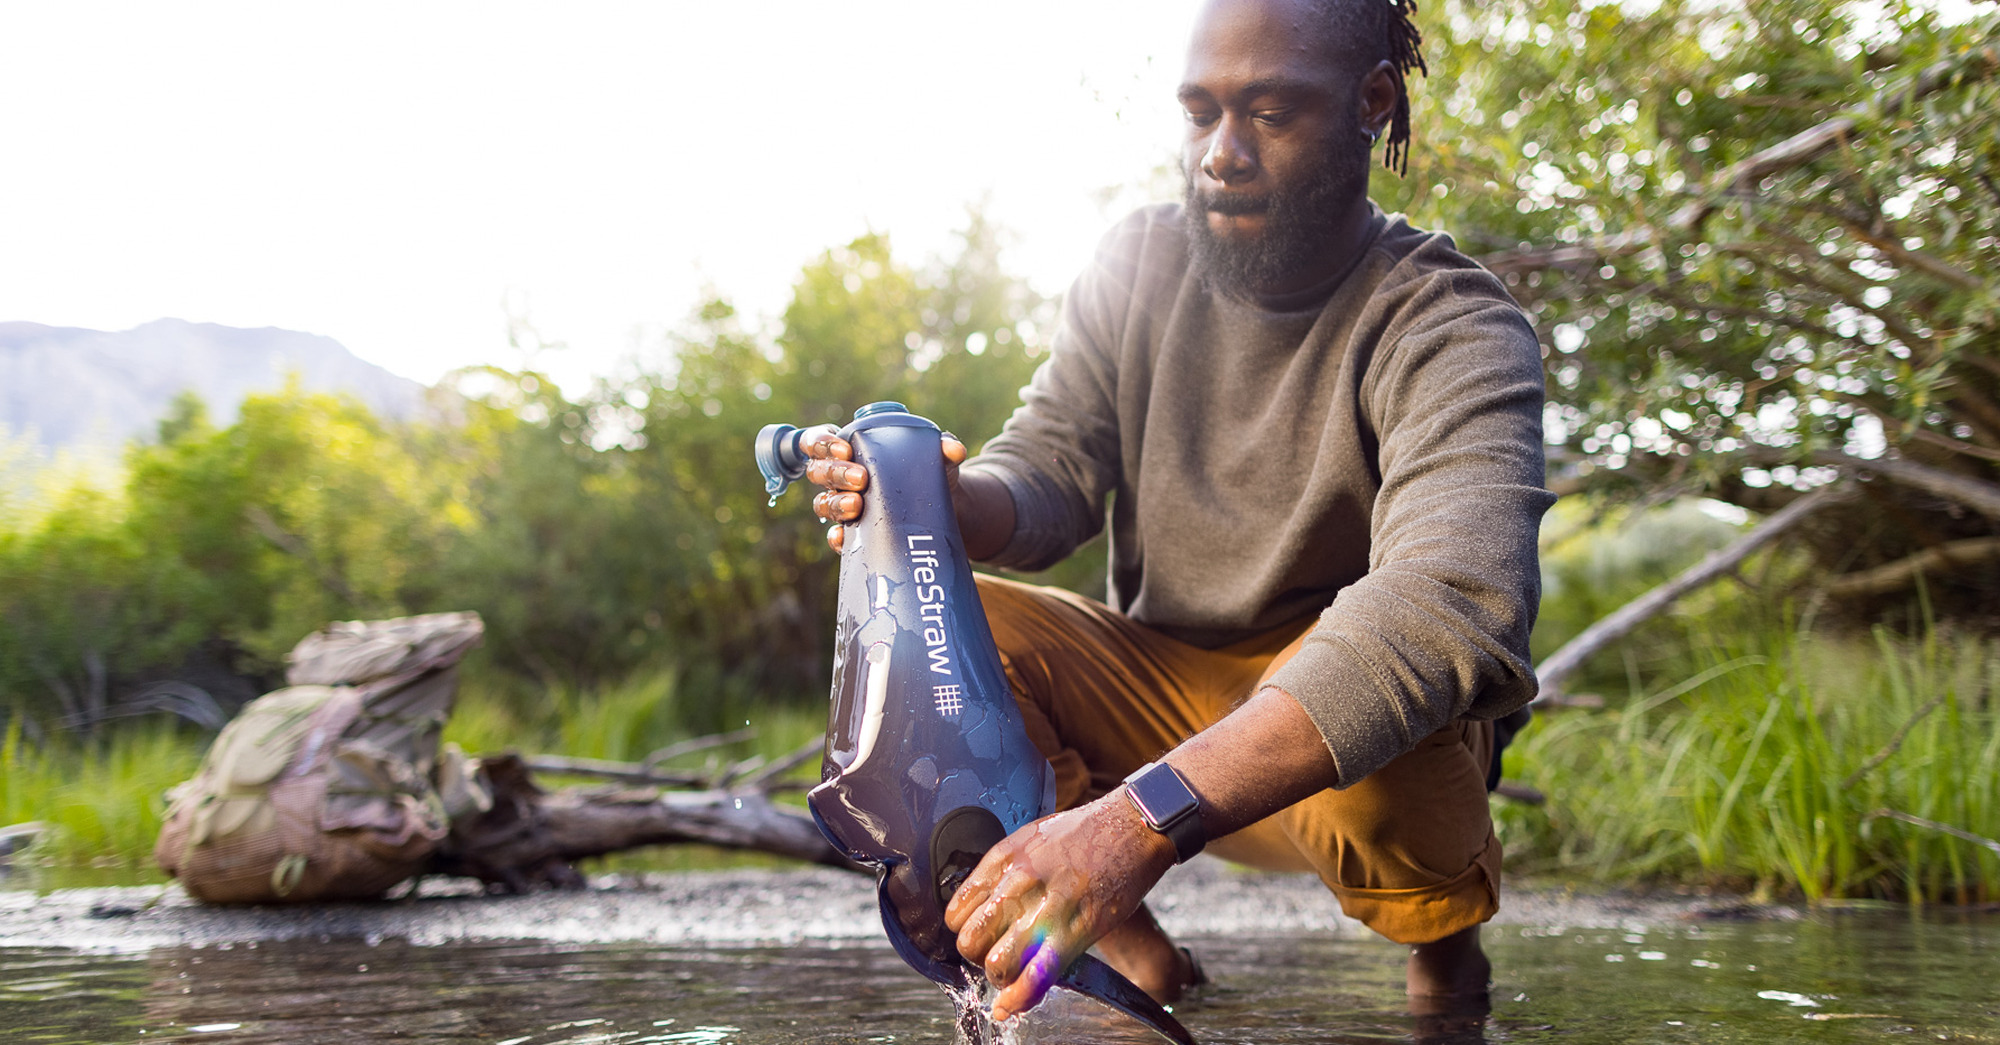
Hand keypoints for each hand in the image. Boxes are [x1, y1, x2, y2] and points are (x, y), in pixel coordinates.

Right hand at [800, 424, 966, 552]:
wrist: (942, 510)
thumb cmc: (928, 472)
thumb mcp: (936, 457)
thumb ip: (943, 447)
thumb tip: (953, 449)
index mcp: (850, 450)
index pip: (818, 442)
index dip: (822, 443)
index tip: (844, 448)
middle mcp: (840, 478)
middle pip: (819, 472)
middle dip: (835, 473)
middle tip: (861, 478)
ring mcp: (843, 506)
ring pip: (823, 503)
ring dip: (836, 503)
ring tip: (858, 504)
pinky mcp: (853, 534)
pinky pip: (835, 537)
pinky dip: (836, 538)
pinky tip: (843, 537)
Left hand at [943, 792, 1176, 1021]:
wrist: (1133, 826)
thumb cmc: (1085, 833)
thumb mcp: (1032, 838)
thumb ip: (1006, 871)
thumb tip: (987, 903)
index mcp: (1003, 858)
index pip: (956, 911)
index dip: (966, 931)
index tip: (982, 935)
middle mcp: (1018, 883)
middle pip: (970, 942)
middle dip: (979, 957)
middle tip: (998, 954)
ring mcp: (1046, 908)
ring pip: (997, 965)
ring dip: (1002, 977)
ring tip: (1015, 971)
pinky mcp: (1076, 931)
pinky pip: (1037, 977)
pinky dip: (1021, 998)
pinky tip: (1014, 1003)